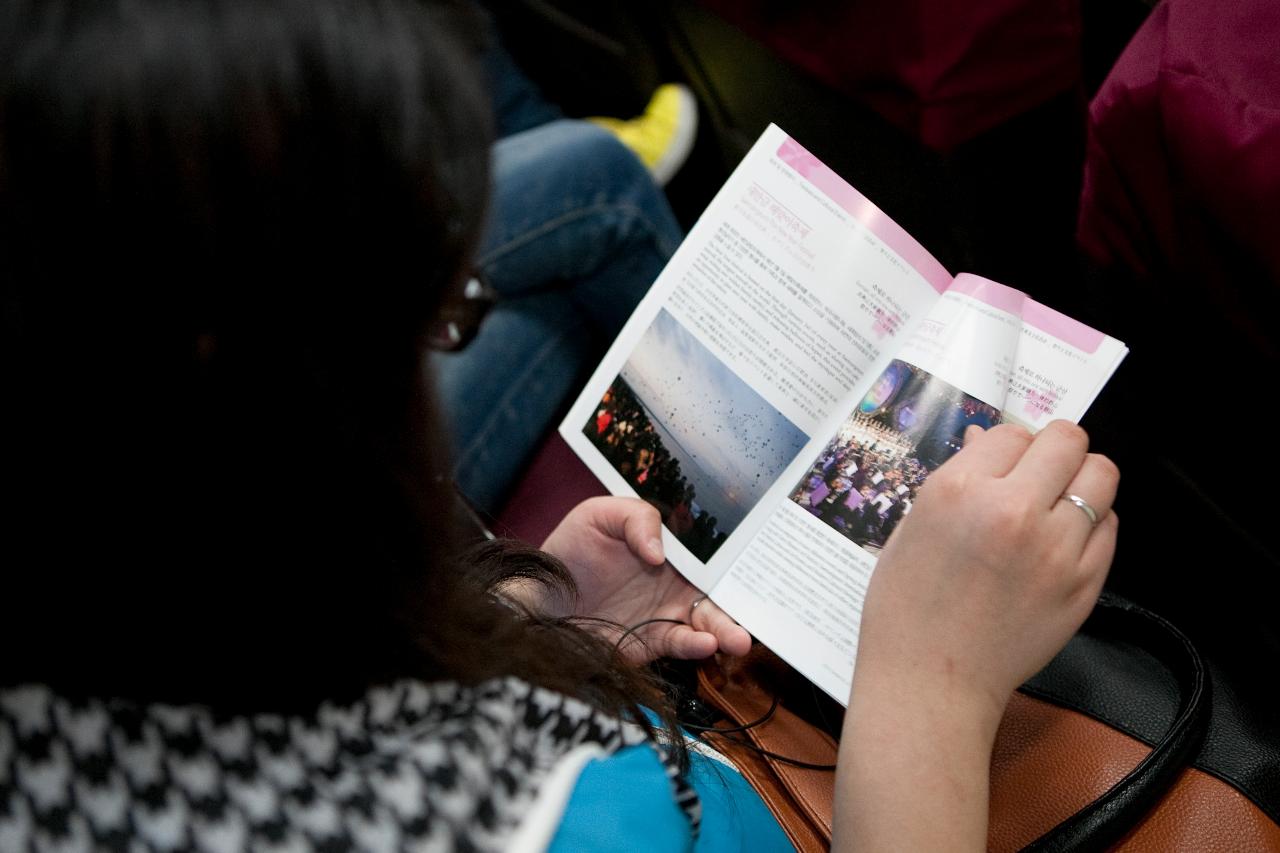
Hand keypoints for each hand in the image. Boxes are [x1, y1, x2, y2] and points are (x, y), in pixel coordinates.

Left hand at [538, 496, 751, 664]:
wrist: (541, 599)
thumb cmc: (570, 551)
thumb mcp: (597, 515)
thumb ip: (635, 518)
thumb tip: (659, 552)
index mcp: (672, 546)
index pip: (712, 549)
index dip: (738, 554)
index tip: (759, 561)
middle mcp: (678, 579)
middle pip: (720, 586)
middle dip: (744, 598)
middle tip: (760, 608)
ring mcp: (669, 610)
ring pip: (710, 620)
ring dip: (728, 628)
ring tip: (740, 639)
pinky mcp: (656, 640)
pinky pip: (683, 643)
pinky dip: (696, 645)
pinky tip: (705, 643)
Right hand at [835, 421, 1118, 851]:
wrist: (929, 682)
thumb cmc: (906, 607)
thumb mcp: (912, 528)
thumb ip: (956, 480)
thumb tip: (986, 442)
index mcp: (959, 490)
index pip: (1011, 432)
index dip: (1006, 449)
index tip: (1000, 468)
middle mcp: (1012, 510)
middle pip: (1068, 441)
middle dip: (1054, 451)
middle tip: (1040, 472)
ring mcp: (1055, 548)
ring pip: (1101, 476)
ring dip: (1081, 481)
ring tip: (1058, 503)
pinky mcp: (1083, 584)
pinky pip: (1110, 527)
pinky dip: (1092, 524)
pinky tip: (1063, 540)